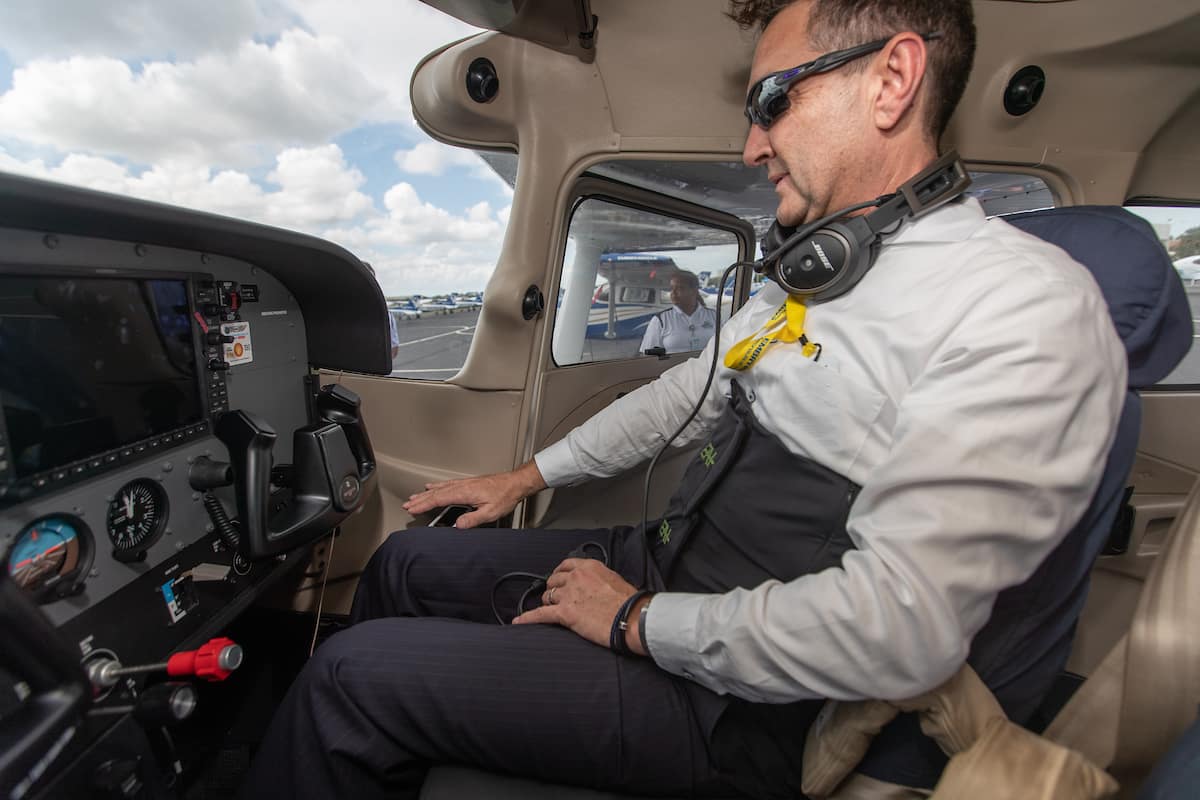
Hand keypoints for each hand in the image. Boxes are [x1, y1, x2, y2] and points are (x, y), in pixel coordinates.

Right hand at [402, 460, 545, 528]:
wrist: (515, 483)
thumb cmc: (505, 496)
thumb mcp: (490, 512)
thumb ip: (473, 519)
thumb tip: (458, 525)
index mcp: (465, 493)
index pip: (439, 499)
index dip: (424, 504)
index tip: (412, 508)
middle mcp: (463, 486)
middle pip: (436, 493)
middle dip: (420, 499)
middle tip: (408, 505)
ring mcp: (465, 483)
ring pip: (440, 488)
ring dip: (426, 493)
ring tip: (415, 497)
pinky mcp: (468, 483)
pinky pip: (447, 484)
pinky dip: (437, 486)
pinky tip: (433, 486)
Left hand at [512, 558, 642, 651]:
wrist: (633, 618)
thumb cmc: (629, 603)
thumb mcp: (615, 580)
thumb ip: (599, 579)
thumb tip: (594, 586)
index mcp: (590, 567)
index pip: (566, 565)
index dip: (560, 573)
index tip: (559, 578)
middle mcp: (576, 577)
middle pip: (554, 580)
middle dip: (553, 589)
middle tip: (556, 598)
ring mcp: (569, 595)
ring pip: (547, 596)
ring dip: (547, 603)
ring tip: (549, 610)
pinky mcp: (564, 613)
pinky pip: (540, 614)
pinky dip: (528, 618)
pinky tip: (519, 621)